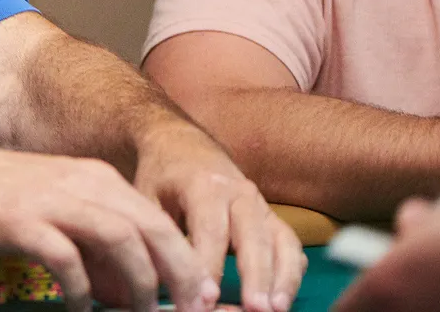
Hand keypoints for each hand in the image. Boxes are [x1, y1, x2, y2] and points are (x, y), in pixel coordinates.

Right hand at [0, 139, 217, 311]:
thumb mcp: (58, 205)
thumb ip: (94, 239)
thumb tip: (128, 287)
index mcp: (96, 179)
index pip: (157, 219)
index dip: (185, 260)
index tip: (200, 297)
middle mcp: (83, 184)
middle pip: (150, 228)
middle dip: (177, 273)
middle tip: (189, 310)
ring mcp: (54, 201)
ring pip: (119, 239)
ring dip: (137, 283)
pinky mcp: (24, 223)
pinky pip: (67, 260)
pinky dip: (81, 289)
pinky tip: (80, 308)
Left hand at [132, 122, 302, 311]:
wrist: (181, 144)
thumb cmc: (162, 177)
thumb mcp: (147, 198)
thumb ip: (158, 236)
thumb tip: (162, 281)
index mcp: (204, 186)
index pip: (210, 231)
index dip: (210, 267)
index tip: (206, 299)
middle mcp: (239, 193)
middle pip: (253, 237)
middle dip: (256, 277)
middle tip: (255, 309)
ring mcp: (260, 204)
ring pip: (279, 242)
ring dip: (282, 279)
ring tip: (275, 310)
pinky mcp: (272, 217)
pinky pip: (290, 245)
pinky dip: (292, 272)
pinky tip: (284, 298)